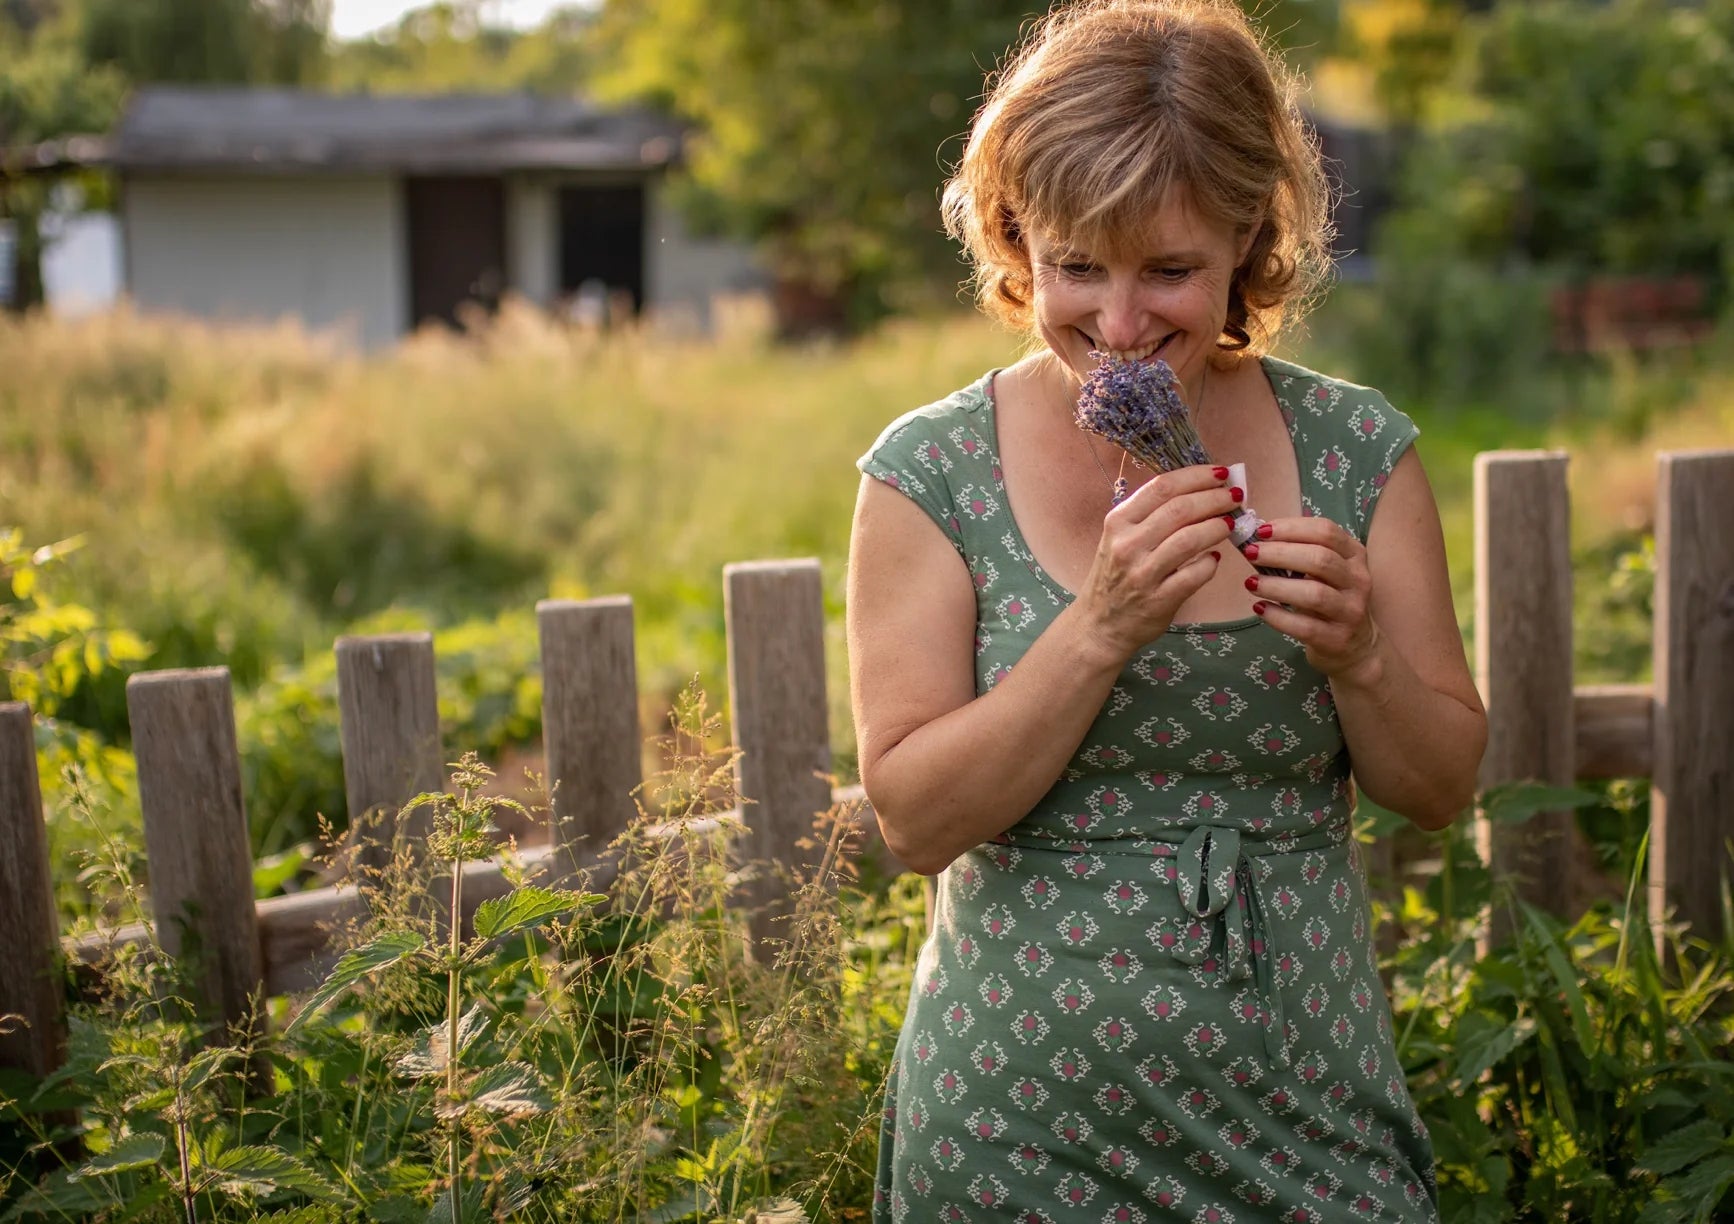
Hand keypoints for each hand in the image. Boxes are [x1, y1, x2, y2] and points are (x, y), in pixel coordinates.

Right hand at [1075, 464, 1237, 662]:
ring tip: (1231, 523)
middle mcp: (1127, 544)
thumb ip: (1151, 517)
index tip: (1220, 473)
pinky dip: (1211, 563)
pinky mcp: (1159, 599)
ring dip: (1217, 527)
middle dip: (1214, 498)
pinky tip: (1215, 559)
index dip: (1197, 476)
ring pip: (1190, 539)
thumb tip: (1199, 493)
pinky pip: (1195, 574)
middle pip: (1180, 509)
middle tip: (1234, 497)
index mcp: (1118, 521)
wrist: (1099, 624)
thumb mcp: (1120, 539)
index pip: (1162, 487)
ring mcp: (1142, 573)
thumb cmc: (1115, 576)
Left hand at [1239, 516, 1380, 679]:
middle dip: (1280, 553)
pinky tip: (1260, 608)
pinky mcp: (1337, 639)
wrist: (1355, 646)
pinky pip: (1305, 627)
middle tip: (1251, 553)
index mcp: (1354, 555)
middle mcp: (1358, 580)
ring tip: (1251, 583)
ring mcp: (1351, 611)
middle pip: (1320, 559)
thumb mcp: (1324, 572)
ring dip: (1277, 585)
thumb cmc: (1330, 599)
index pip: (1326, 531)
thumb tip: (1256, 538)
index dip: (1292, 528)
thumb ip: (1299, 553)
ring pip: (1314, 593)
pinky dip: (1278, 616)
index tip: (1261, 531)